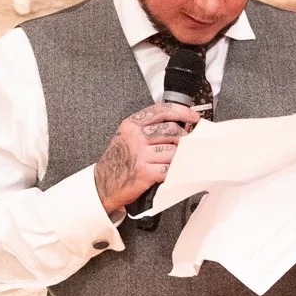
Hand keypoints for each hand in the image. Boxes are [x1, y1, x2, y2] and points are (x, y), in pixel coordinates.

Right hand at [94, 102, 201, 216]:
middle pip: (172, 131)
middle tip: (186, 145)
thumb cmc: (117, 161)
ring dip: (179, 158)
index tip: (193, 117)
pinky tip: (172, 172)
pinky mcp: (144, 172)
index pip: (162, 111)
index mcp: (131, 125)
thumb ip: (147, 128)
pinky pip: (169, 169)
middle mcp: (135, 137)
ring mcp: (140, 155)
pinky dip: (174, 172)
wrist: (103, 185)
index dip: (182, 112)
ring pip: (173, 151)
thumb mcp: (126, 137)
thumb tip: (177, 126)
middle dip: (184, 139)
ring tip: (177, 161)